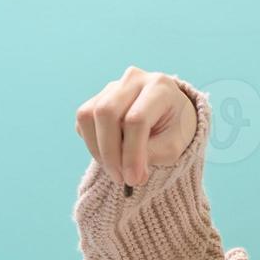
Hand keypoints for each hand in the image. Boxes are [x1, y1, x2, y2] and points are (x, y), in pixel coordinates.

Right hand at [75, 66, 197, 188]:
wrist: (171, 114)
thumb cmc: (175, 129)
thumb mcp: (174, 146)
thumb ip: (152, 155)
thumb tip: (127, 170)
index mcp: (160, 87)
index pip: (137, 119)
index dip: (132, 154)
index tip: (134, 180)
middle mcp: (133, 79)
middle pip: (106, 112)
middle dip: (110, 152)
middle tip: (121, 178)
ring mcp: (112, 86)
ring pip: (88, 115)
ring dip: (98, 149)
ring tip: (116, 170)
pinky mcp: (98, 97)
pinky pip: (84, 120)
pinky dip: (92, 143)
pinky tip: (111, 154)